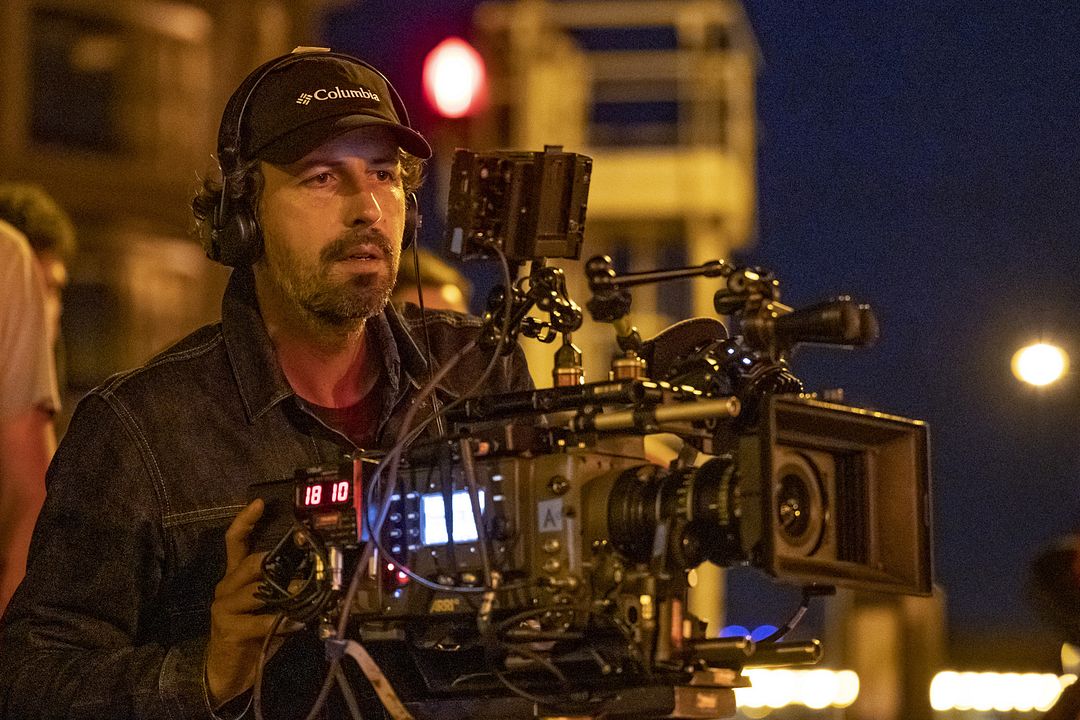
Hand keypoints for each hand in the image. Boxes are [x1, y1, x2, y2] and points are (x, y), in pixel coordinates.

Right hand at [205, 499, 300, 707]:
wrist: (226, 671)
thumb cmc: (253, 634)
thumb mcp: (269, 606)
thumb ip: (283, 589)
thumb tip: (313, 575)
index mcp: (236, 577)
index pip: (235, 541)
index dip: (245, 521)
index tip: (260, 503)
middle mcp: (226, 587)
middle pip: (249, 562)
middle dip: (274, 560)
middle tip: (301, 558)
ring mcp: (224, 607)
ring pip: (255, 589)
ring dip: (282, 592)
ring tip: (302, 593)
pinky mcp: (228, 628)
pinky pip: (260, 620)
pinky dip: (280, 622)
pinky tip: (295, 624)